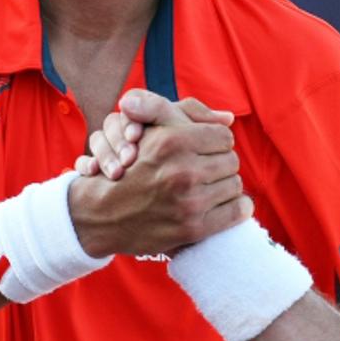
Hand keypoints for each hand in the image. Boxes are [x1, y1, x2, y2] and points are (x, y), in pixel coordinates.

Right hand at [68, 90, 249, 257]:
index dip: (216, 142)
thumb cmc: (131, 166)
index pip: (223, 137)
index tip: (208, 150)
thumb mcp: (150, 129)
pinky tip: (226, 205)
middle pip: (231, 161)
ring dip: (226, 186)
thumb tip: (229, 118)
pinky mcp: (192, 228)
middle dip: (221, 164)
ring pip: (234, 185)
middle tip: (209, 170)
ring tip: (211, 187)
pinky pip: (236, 211)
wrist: (102, 213)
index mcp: (173, 141)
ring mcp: (189, 202)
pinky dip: (238, 208)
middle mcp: (183, 171)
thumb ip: (186, 112)